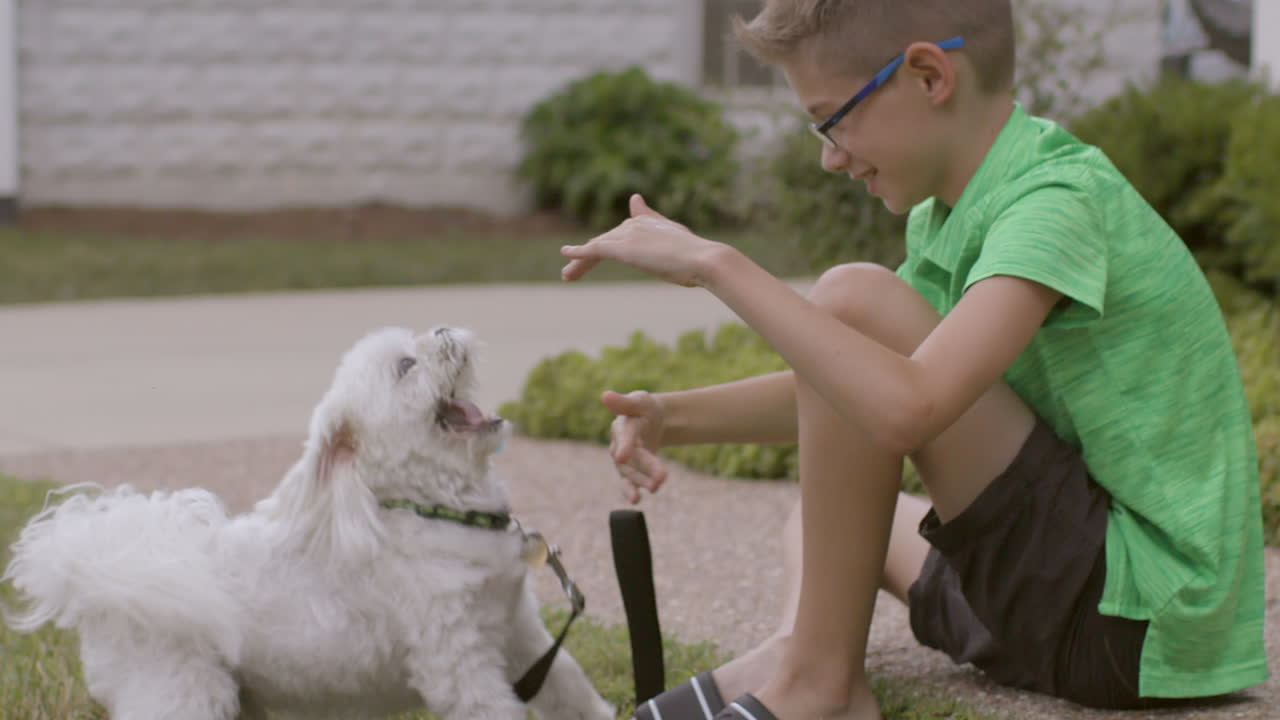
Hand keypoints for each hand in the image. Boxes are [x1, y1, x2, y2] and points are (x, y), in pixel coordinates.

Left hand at [560, 194, 719, 286]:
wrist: (704, 260)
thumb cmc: (699, 259)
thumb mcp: (680, 244)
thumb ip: (665, 232)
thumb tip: (658, 216)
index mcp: (650, 223)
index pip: (623, 230)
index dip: (606, 240)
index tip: (591, 245)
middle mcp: (635, 224)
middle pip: (605, 241)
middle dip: (587, 258)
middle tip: (571, 273)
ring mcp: (629, 234)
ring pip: (596, 248)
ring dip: (579, 263)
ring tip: (566, 276)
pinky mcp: (623, 248)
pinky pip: (594, 249)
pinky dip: (579, 253)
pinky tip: (566, 255)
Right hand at [603, 390, 668, 503]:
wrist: (652, 421)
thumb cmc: (644, 409)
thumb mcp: (639, 401)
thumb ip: (624, 402)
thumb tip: (605, 395)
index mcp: (622, 425)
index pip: (624, 436)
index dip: (624, 445)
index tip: (622, 456)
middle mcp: (619, 445)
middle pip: (632, 458)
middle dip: (646, 468)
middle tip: (661, 478)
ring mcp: (623, 460)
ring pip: (632, 473)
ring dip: (643, 481)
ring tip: (656, 487)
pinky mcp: (630, 471)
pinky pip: (628, 483)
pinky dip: (630, 492)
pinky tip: (636, 500)